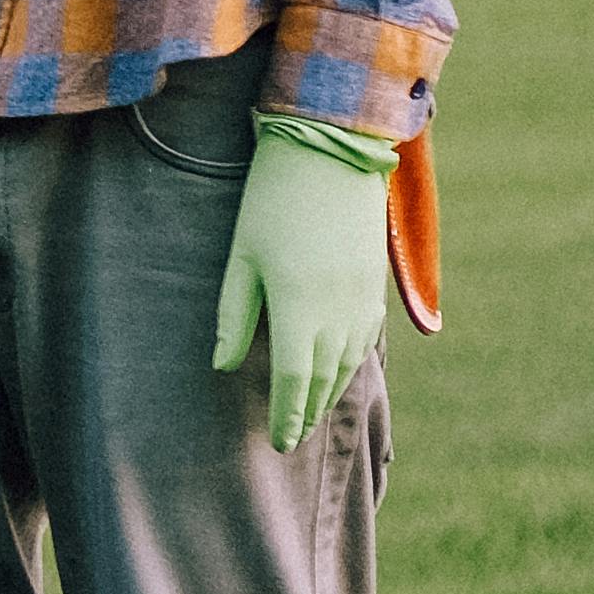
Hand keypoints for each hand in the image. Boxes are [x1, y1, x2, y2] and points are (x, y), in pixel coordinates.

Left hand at [211, 117, 394, 449]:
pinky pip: (365, 339)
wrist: (332, 150)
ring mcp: (361, 299)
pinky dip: (351, 363)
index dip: (284, 415)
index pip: (291, 380)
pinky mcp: (373, 283)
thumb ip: (234, 313)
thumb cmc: (272, 198)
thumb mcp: (241, 254)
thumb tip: (221, 365)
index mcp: (298, 308)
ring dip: (330, 392)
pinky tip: (340, 370)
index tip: (277, 443)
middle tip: (292, 439)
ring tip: (312, 413)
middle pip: (322, 379)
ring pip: (348, 362)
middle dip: (306, 412)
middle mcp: (336, 312)